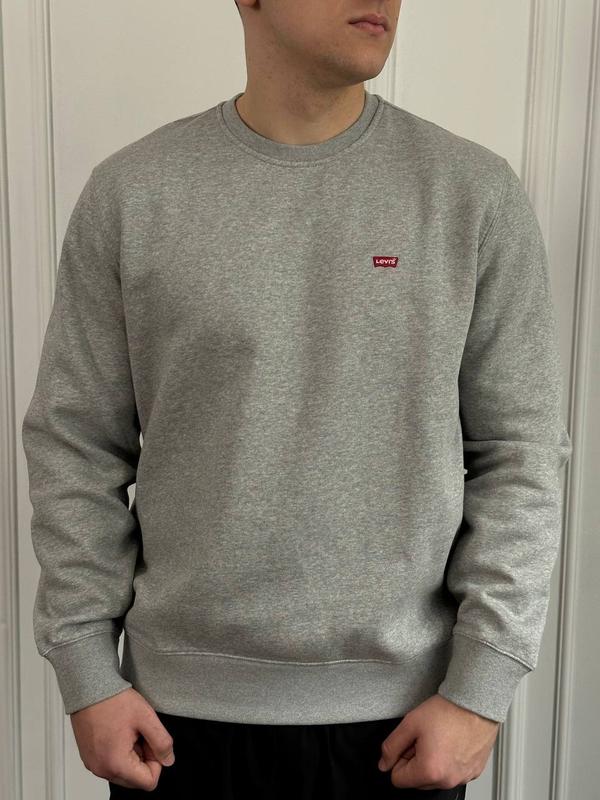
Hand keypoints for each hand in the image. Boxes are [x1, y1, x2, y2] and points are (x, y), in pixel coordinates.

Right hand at [70, 687, 174, 790]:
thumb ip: (161, 742)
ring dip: (132, 755)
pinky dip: (119, 752)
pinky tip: (119, 732)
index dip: (157, 761)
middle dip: (144, 759)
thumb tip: (168, 760)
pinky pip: (111, 764)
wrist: (89, 688)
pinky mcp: (89, 757)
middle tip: (140, 733)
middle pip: (135, 779)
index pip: (148, 782)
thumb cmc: (114, 700)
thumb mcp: (146, 718)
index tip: (151, 741)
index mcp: (116, 764)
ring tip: (129, 730)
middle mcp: (101, 769)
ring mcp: (93, 764)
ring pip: (124, 772)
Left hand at [377, 693, 499, 789]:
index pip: (398, 779)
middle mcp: (448, 780)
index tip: (409, 743)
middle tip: (425, 738)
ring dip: (432, 762)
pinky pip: (453, 773)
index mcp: (430, 771)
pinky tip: (452, 742)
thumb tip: (384, 764)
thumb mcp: (410, 723)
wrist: (475, 703)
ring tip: (439, 738)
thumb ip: (392, 746)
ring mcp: (463, 777)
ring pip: (435, 778)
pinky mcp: (474, 772)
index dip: (399, 758)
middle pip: (417, 780)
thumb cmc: (447, 711)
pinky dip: (448, 761)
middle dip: (416, 761)